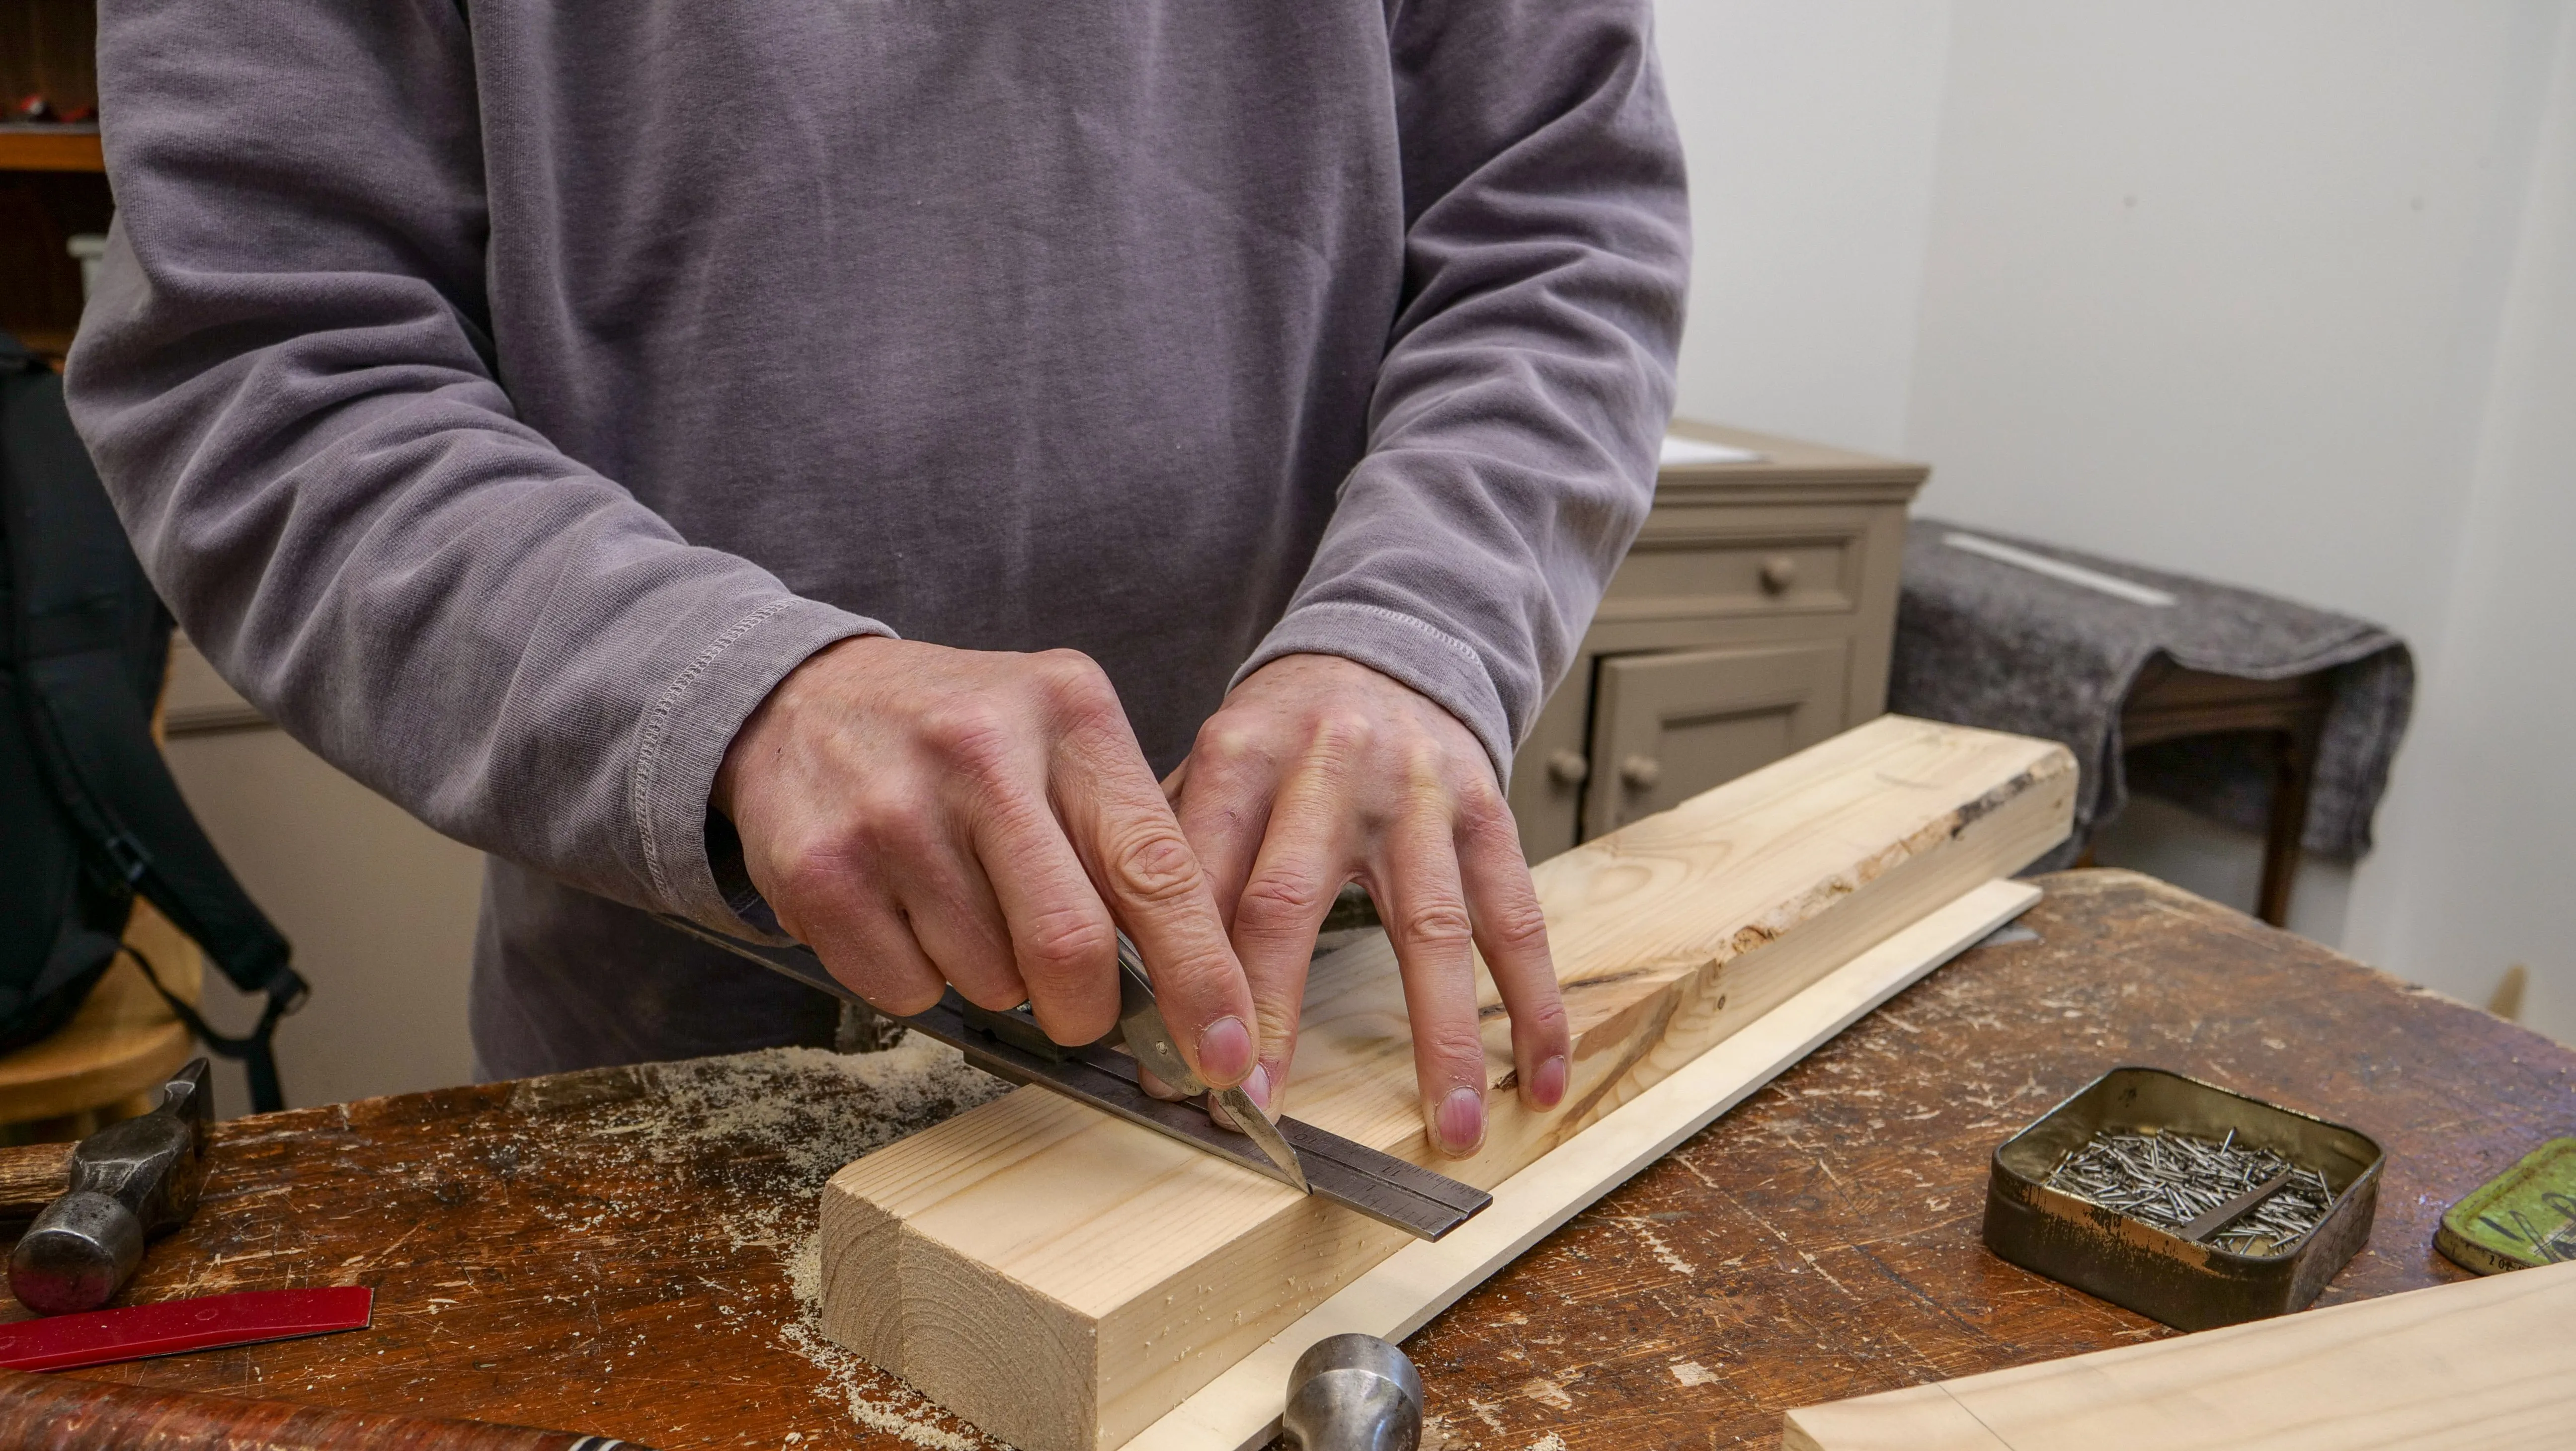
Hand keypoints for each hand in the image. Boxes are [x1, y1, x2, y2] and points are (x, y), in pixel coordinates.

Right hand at [713, 636, 1257, 1086]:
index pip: (1156, 871)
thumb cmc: (961, 735)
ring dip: (997, 981)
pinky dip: (923, 980)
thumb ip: (1130, 841)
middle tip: (1078, 1008)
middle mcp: (980, 752)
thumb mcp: (1062, 737)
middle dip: (1086, 1009)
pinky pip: (908, 991)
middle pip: (1070, 947)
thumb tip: (1198, 988)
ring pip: (989, 980)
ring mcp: (893, 813)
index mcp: (1069, 713)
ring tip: (969, 908)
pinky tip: (907, 910)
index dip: (1201, 977)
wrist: (802, 701)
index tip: (1226, 1053)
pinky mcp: (821, 871)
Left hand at [1164, 653, 1570, 1155]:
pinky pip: (1515, 916)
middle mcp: (1325, 767)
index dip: (1178, 978)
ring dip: (1441, 1037)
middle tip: (1257, 1104)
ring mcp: (1416, 792)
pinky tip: (1537, 1078)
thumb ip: (1168, 855)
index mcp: (1239, 755)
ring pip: (1430, 926)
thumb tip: (1116, 988)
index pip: (1195, 877)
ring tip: (1451, 1129)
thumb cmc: (1281, 737)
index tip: (1171, 1071)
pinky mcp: (1487, 809)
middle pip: (1289, 901)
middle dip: (1270, 1013)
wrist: (1385, 652)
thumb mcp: (1210, 766)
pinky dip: (1535, 1003)